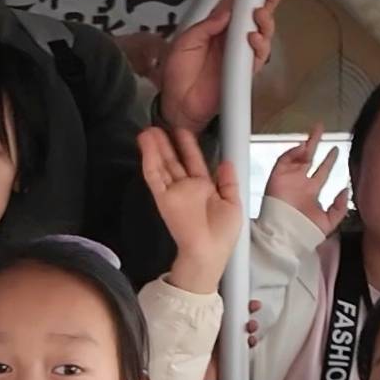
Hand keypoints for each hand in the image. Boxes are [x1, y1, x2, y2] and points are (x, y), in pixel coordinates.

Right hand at [139, 124, 244, 290]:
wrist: (208, 253)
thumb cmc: (222, 236)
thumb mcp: (233, 204)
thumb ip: (228, 182)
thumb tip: (226, 163)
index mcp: (204, 190)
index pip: (194, 163)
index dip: (188, 147)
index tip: (183, 132)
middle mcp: (187, 189)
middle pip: (174, 162)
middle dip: (167, 144)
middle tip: (160, 126)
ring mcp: (174, 193)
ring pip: (162, 166)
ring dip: (155, 149)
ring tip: (148, 131)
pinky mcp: (163, 199)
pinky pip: (154, 177)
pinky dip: (149, 160)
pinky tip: (146, 146)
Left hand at [157, 0, 282, 131]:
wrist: (178, 104)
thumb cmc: (178, 74)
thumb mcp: (185, 41)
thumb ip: (206, 26)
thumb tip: (225, 12)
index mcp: (218, 28)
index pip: (238, 6)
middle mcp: (232, 39)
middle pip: (257, 17)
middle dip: (267, 1)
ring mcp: (240, 55)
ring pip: (263, 34)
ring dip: (264, 22)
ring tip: (258, 14)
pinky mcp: (244, 72)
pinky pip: (258, 57)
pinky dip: (259, 46)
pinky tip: (252, 37)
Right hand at [265, 130, 346, 236]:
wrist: (285, 235)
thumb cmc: (304, 233)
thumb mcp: (329, 222)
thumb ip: (340, 207)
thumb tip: (345, 190)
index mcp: (311, 193)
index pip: (322, 172)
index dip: (329, 160)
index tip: (335, 150)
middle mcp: (300, 183)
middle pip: (309, 158)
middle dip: (315, 144)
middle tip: (320, 129)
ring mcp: (289, 179)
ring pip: (297, 156)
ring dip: (305, 145)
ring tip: (314, 134)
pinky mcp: (277, 177)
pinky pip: (284, 160)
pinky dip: (292, 152)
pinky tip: (301, 148)